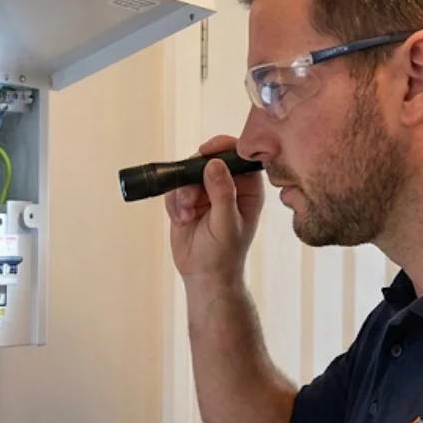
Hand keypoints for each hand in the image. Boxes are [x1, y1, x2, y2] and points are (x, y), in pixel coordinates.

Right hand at [166, 136, 263, 286]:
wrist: (203, 275)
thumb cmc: (223, 254)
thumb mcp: (226, 224)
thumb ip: (222, 193)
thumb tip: (214, 163)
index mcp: (248, 188)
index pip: (239, 155)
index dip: (223, 148)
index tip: (206, 153)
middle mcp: (228, 185)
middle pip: (208, 159)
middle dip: (194, 177)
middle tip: (190, 198)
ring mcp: (206, 191)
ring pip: (187, 173)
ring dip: (182, 193)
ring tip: (186, 216)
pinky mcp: (188, 199)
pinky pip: (175, 187)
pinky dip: (174, 203)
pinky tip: (181, 220)